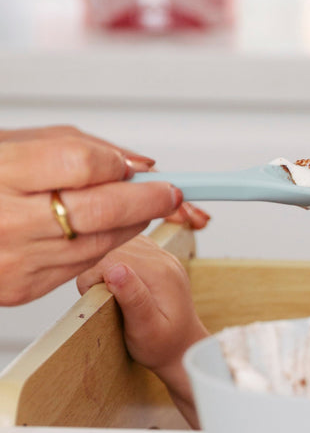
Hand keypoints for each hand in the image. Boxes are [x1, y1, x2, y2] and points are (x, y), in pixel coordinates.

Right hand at [0, 128, 183, 304]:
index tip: (136, 167)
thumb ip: (81, 148)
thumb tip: (139, 165)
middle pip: (102, 209)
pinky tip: (108, 230)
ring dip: (133, 224)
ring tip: (143, 208)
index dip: (117, 164)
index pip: (84, 164)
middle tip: (170, 192)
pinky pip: (81, 265)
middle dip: (148, 200)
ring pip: (100, 242)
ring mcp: (15, 258)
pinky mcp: (21, 288)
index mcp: (2, 172)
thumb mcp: (18, 144)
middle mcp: (8, 219)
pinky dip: (104, 246)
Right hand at [76, 235, 208, 427]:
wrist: (184, 348)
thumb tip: (114, 269)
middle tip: (104, 300)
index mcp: (160, 273)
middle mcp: (165, 259)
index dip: (94, 279)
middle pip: (115, 248)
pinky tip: (122, 283)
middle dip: (99, 271)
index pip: (111, 258)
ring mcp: (165, 257)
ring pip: (121, 244)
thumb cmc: (162, 346)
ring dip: (108, 264)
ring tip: (112, 292)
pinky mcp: (161, 260)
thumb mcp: (146, 330)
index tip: (97, 301)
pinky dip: (119, 261)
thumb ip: (133, 299)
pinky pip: (131, 247)